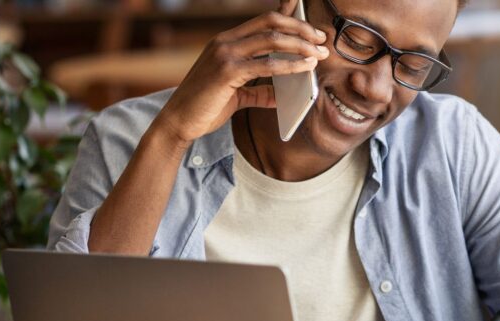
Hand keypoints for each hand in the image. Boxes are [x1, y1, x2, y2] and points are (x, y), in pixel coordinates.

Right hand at [152, 0, 328, 144]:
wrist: (178, 122)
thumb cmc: (204, 108)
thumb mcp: (235, 95)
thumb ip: (258, 91)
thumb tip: (281, 95)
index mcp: (225, 41)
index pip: (263, 20)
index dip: (290, 19)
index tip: (311, 29)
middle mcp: (224, 42)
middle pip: (271, 23)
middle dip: (301, 29)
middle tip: (322, 40)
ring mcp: (224, 54)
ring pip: (272, 39)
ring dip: (301, 45)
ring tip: (319, 54)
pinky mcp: (227, 72)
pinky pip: (267, 64)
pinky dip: (291, 65)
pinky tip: (306, 69)